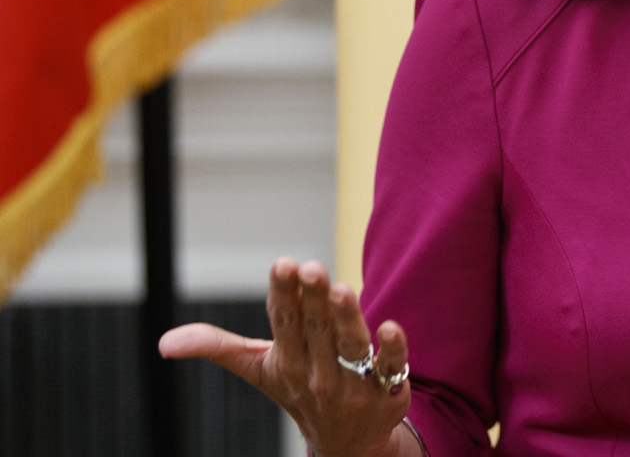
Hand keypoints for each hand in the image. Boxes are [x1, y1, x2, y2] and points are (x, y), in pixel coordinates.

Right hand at [159, 258, 411, 456]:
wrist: (347, 443)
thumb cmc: (300, 389)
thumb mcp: (259, 369)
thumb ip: (217, 347)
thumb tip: (163, 343)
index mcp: (287, 359)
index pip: (284, 322)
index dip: (284, 293)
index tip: (283, 264)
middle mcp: (318, 371)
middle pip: (316, 329)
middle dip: (313, 299)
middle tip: (311, 268)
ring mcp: (353, 382)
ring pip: (350, 345)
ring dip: (346, 319)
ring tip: (342, 290)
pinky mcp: (386, 388)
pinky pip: (390, 366)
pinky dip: (392, 349)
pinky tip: (392, 326)